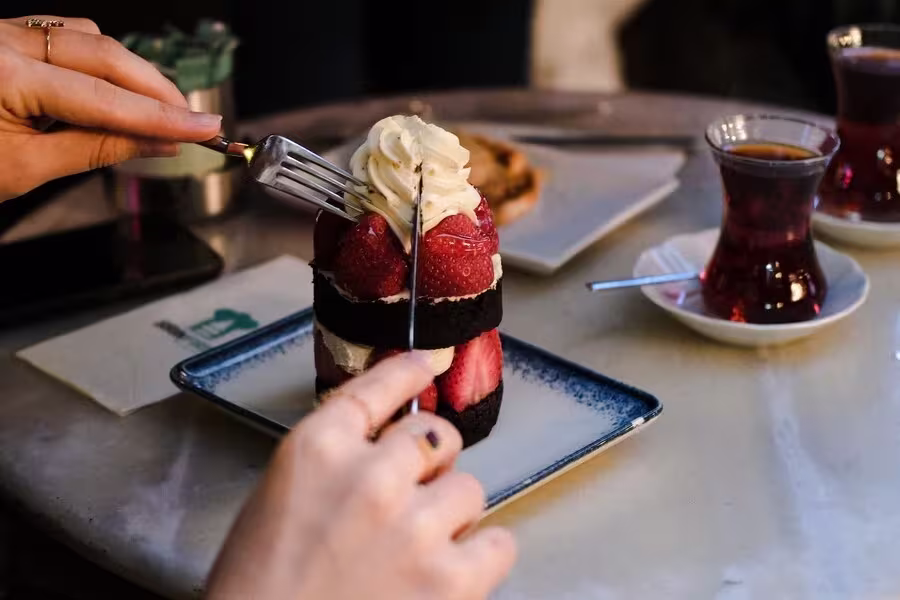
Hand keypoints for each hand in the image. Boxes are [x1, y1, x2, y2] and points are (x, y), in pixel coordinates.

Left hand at [0, 15, 223, 200]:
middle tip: (193, 121)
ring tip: (159, 110)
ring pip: (89, 38)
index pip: (105, 99)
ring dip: (131, 73)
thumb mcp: (24, 168)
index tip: (205, 129)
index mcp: (3, 74)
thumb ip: (96, 150)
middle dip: (155, 89)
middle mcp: (3, 41)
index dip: (162, 117)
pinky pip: (65, 35)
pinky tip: (117, 89)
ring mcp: (3, 33)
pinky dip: (101, 62)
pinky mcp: (5, 36)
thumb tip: (158, 144)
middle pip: (104, 53)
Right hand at [207, 353, 516, 599]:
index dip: (407, 374)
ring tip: (425, 545)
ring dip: (452, 511)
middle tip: (414, 494)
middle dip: (430, 460)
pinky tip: (456, 570)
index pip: (377, 389)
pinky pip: (499, 542)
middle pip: (435, 435)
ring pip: (470, 486)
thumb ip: (330, 464)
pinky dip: (482, 554)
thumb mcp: (276, 501)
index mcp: (317, 449)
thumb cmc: (257, 589)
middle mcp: (371, 475)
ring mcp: (415, 526)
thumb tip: (386, 447)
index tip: (424, 366)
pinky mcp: (450, 580)